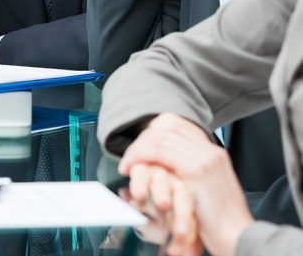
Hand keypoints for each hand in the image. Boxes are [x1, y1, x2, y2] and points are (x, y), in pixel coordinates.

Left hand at [119, 113, 252, 255]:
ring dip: (137, 150)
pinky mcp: (196, 170)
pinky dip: (140, 158)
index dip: (155, 136)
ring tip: (126, 164)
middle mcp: (210, 151)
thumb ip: (195, 174)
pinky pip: (159, 153)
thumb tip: (171, 169)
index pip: (178, 128)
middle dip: (143, 141)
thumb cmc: (222, 223)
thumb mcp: (210, 190)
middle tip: (129, 156)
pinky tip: (131, 168)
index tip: (141, 148)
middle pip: (167, 130)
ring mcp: (204, 158)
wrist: (239, 238)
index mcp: (215, 153)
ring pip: (160, 140)